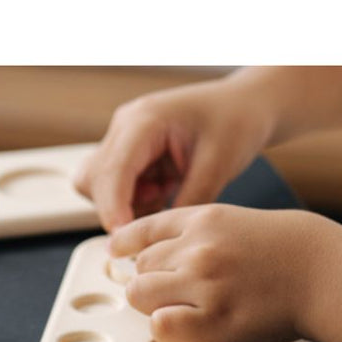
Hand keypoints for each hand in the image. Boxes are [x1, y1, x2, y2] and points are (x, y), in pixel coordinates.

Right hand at [73, 76, 275, 231]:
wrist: (246, 103)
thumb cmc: (237, 121)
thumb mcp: (218, 165)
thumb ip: (188, 200)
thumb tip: (162, 237)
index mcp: (145, 120)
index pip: (113, 169)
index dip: (113, 207)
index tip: (123, 238)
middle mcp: (126, 126)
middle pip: (94, 180)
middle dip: (117, 209)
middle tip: (155, 219)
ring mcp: (124, 138)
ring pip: (99, 186)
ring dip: (125, 204)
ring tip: (166, 194)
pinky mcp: (129, 152)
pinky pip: (115, 186)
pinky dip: (134, 200)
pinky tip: (164, 191)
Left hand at [109, 204, 326, 341]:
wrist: (325, 272)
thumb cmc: (288, 252)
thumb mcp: (236, 222)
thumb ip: (197, 234)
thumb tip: (155, 255)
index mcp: (202, 219)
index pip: (143, 230)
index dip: (126, 246)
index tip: (118, 254)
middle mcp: (197, 247)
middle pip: (139, 268)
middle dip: (150, 282)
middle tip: (174, 295)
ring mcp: (203, 282)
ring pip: (142, 294)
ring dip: (156, 306)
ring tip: (184, 311)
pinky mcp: (213, 318)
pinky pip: (161, 326)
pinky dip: (166, 329)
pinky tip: (186, 327)